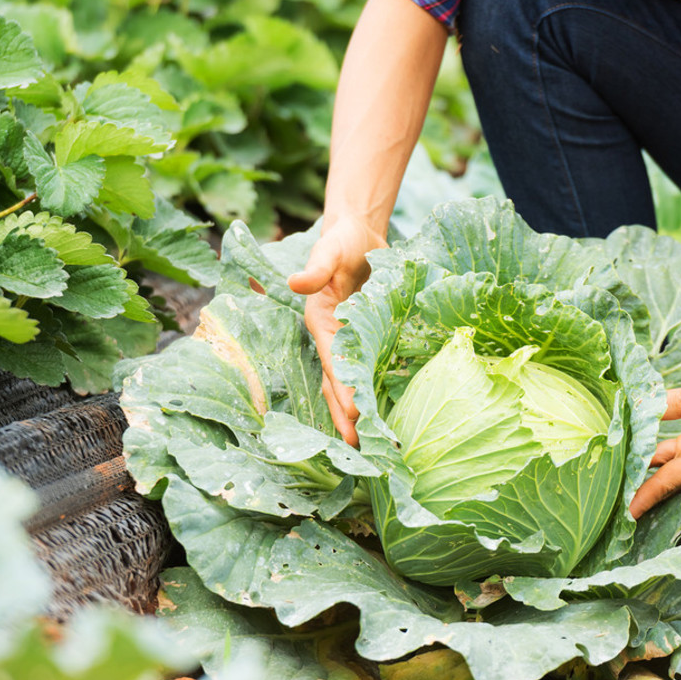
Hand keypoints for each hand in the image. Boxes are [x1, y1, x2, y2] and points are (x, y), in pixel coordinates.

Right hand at [287, 216, 387, 445]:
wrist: (359, 233)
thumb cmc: (341, 240)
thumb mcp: (328, 248)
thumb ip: (316, 268)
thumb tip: (295, 283)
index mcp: (321, 322)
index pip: (334, 362)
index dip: (342, 388)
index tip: (354, 414)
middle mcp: (333, 336)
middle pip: (338, 382)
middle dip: (344, 413)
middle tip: (357, 446)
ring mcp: (351, 340)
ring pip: (351, 382)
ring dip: (356, 411)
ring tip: (367, 443)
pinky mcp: (369, 336)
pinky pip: (369, 368)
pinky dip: (374, 390)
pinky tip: (385, 412)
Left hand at [628, 361, 680, 518]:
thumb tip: (647, 405)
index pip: (670, 480)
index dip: (646, 496)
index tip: (625, 514)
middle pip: (668, 479)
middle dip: (642, 490)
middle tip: (612, 503)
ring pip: (671, 463)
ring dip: (647, 469)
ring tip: (617, 476)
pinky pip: (678, 449)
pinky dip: (659, 450)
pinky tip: (639, 447)